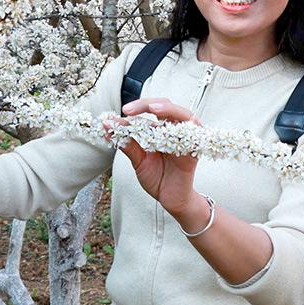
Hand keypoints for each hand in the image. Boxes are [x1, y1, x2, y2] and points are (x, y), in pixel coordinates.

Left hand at [106, 97, 201, 220]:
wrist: (170, 199)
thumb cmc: (157, 178)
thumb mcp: (138, 160)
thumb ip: (127, 143)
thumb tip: (108, 126)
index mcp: (161, 129)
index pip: (152, 109)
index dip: (137, 107)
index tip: (122, 112)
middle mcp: (175, 130)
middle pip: (166, 106)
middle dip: (147, 105)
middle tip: (129, 110)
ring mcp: (187, 138)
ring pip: (184, 115)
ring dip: (169, 110)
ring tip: (154, 109)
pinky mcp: (195, 150)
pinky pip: (195, 136)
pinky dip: (187, 128)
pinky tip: (173, 128)